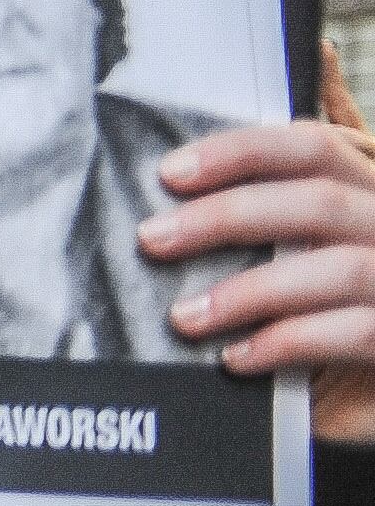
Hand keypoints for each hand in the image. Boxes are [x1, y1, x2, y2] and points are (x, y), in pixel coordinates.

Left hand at [146, 79, 374, 440]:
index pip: (314, 148)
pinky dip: (288, 343)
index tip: (171, 172)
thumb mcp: (320, 242)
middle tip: (154, 239)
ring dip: (249, 291)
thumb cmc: (349, 298)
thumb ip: (276, 208)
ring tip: (183, 317)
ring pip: (337, 270)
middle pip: (319, 203)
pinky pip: (355, 334)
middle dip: (228, 218)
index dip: (242, 153)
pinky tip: (236, 357)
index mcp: (373, 190)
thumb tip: (181, 184)